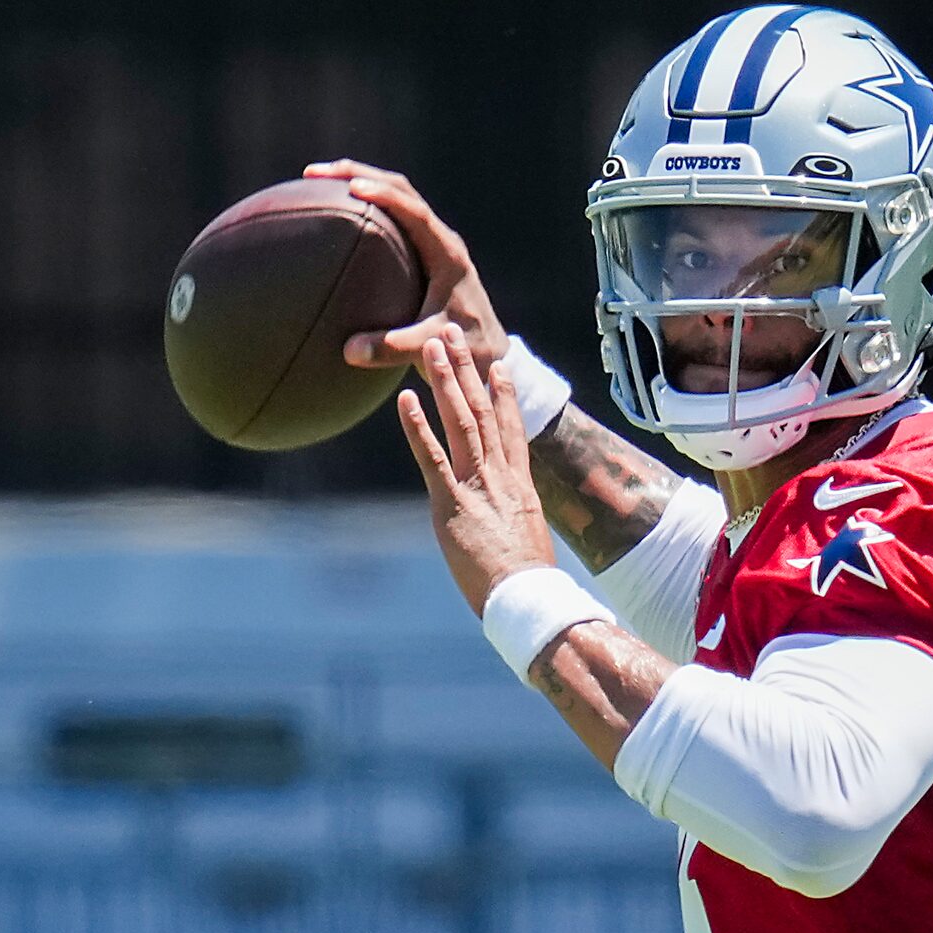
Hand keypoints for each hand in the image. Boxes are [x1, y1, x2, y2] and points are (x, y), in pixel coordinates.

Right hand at [301, 161, 510, 373]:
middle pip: (400, 190)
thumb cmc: (461, 345)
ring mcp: (431, 241)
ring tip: (317, 181)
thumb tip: (349, 350)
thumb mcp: (428, 346)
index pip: (415, 212)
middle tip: (315, 173)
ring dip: (359, 181)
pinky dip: (364, 206)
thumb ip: (393, 348)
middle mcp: (440, 239)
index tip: (352, 187)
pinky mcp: (421, 250)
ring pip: (395, 196)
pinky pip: (391, 216)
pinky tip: (335, 213)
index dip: (386, 196)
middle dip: (357, 174)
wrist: (486, 347)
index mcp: (447, 253)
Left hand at [399, 330, 556, 614]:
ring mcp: (478, 486)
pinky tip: (405, 400)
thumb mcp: (522, 543)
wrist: (528, 598)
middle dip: (468, 370)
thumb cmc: (525, 583)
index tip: (498, 365)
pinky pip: (433, 458)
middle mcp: (501, 476)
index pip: (511, 430)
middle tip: (455, 334)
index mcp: (518, 485)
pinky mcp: (453, 504)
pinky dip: (417, 427)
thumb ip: (510, 524)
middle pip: (483, 412)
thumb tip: (501, 529)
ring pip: (462, 422)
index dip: (504, 395)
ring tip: (433, 347)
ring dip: (446, 382)